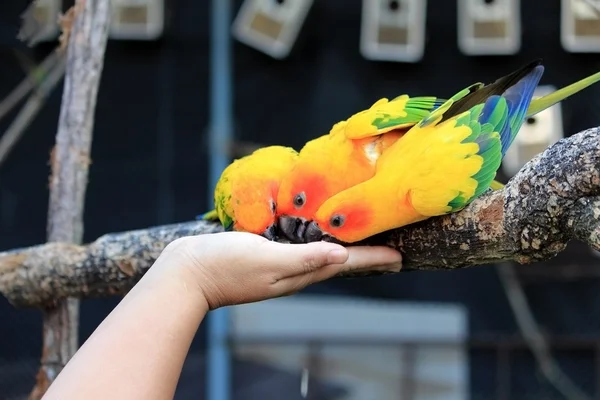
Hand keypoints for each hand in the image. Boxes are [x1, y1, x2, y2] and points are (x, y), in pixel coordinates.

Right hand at [159, 231, 402, 309]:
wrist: (187, 272)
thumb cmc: (225, 266)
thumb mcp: (266, 259)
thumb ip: (303, 258)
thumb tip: (340, 256)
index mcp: (299, 273)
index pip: (345, 264)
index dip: (373, 258)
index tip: (399, 256)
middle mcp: (295, 270)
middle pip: (339, 261)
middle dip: (365, 256)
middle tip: (388, 247)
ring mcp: (280, 264)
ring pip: (321, 255)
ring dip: (344, 248)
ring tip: (360, 239)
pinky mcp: (265, 254)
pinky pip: (300, 247)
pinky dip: (317, 240)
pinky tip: (317, 233)